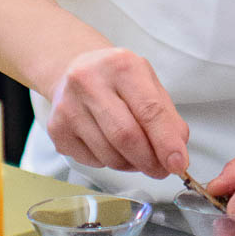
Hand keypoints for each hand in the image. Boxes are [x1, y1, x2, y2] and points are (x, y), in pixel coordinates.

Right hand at [46, 47, 188, 178]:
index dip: (166, 142)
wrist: (73, 70)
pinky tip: (110, 146)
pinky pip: (92, 161)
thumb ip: (167, 117)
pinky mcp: (56, 129)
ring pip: (109, 155)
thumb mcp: (148, 84)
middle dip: (149, 161)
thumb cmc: (116, 79)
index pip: (149, 110)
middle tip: (161, 170)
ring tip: (136, 154)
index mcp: (121, 66)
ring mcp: (68, 106)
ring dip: (131, 164)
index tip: (178, 164)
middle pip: (126, 136)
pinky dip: (109, 163)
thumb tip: (176, 154)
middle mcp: (90, 82)